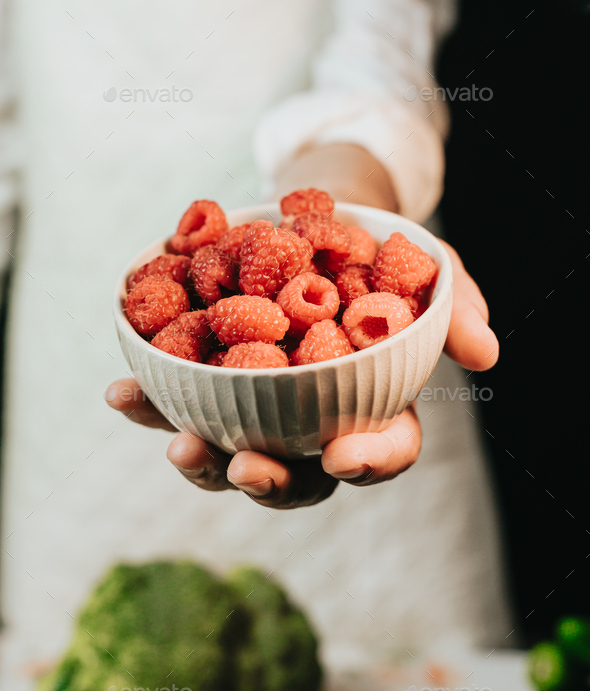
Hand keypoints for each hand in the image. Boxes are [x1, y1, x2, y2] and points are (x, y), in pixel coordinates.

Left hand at [106, 145, 497, 508]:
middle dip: (271, 481)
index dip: (370, 461)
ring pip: (233, 451)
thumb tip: (485, 353)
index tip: (346, 454)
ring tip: (178, 441)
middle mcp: (313, 415)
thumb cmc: (378, 243)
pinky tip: (124, 392)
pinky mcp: (212, 374)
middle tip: (247, 466)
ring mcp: (259, 400)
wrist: (316, 209)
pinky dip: (153, 402)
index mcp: (373, 401)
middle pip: (298, 473)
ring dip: (202, 458)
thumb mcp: (425, 263)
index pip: (384, 448)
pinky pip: (182, 400)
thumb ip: (456, 305)